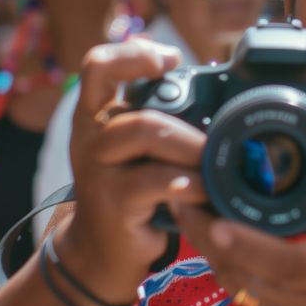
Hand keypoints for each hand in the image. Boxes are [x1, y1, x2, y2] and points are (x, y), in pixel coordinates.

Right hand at [57, 38, 207, 303]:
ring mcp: (97, 170)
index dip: (134, 54)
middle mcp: (90, 136)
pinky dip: (189, 182)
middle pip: (139, 108)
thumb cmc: (132, 192)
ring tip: (212, 164)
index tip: (172, 59)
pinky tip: (202, 190)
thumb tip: (215, 91)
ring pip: (145, 132)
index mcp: (95, 114)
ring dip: (190, 147)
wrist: (101, 251)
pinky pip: (157, 180)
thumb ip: (158, 119)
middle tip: (214, 143)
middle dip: (187, 125)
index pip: (98, 65)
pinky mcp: (112, 202)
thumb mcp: (137, 150)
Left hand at [174, 142, 305, 305]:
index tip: (216, 221)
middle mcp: (298, 299)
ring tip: (184, 206)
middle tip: (182, 193)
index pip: (281, 260)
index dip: (246, 243)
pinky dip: (218, 261)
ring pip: (231, 281)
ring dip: (204, 246)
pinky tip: (204, 233)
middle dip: (205, 233)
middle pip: (239, 268)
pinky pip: (236, 290)